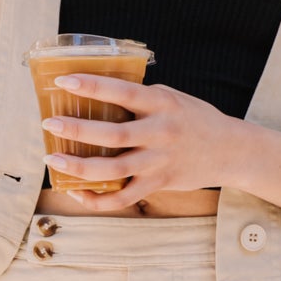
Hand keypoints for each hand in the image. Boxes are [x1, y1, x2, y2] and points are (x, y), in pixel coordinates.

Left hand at [42, 76, 280, 218]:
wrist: (230, 150)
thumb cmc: (195, 120)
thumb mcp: (173, 98)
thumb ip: (142, 98)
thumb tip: (100, 90)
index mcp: (163, 104)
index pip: (124, 93)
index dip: (93, 86)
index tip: (64, 81)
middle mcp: (161, 133)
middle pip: (113, 135)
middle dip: (77, 130)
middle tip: (50, 124)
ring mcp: (159, 162)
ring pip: (114, 170)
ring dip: (80, 167)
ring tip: (54, 161)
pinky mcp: (159, 183)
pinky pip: (124, 197)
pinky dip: (100, 199)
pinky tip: (79, 194)